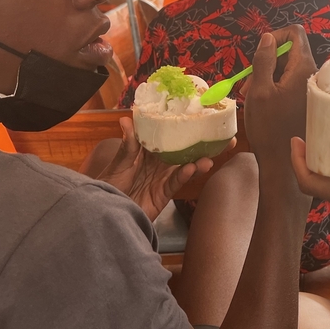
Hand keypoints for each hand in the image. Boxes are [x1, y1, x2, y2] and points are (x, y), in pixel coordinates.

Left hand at [97, 117, 227, 220]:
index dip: (186, 126)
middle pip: (185, 151)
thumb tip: (126, 119)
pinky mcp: (164, 194)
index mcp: (149, 149)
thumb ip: (128, 145)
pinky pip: (176, 183)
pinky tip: (192, 169)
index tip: (204, 118)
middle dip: (203, 145)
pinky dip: (184, 176)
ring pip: (186, 167)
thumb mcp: (119, 162)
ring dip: (198, 162)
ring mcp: (163, 178)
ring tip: (209, 157)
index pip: (170, 134)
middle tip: (224, 138)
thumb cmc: (108, 184)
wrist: (105, 211)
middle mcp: (160, 162)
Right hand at [243, 26, 317, 160]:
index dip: (275, 36)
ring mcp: (311, 89)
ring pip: (287, 69)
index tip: (258, 54)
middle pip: (289, 51)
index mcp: (303, 68)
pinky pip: (291, 84)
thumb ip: (263, 60)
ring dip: (267, 76)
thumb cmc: (268, 127)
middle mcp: (312, 75)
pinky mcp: (308, 101)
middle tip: (248, 81)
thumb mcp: (259, 91)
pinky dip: (275, 87)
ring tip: (250, 94)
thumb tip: (268, 37)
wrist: (281, 163)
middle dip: (267, 61)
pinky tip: (262, 102)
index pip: (295, 33)